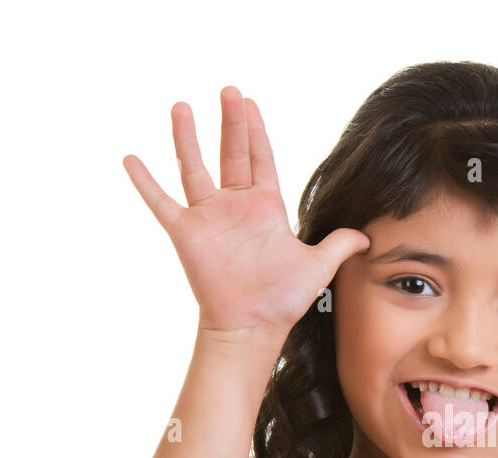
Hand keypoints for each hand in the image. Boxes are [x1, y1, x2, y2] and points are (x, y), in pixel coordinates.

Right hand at [122, 86, 368, 335]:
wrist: (253, 327)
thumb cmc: (283, 299)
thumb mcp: (318, 267)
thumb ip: (339, 245)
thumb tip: (367, 238)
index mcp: (265, 207)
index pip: (261, 158)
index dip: (256, 131)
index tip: (250, 102)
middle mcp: (235, 206)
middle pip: (231, 153)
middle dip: (230, 122)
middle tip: (229, 90)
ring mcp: (208, 217)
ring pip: (194, 167)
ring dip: (187, 138)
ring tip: (181, 107)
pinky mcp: (186, 233)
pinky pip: (161, 202)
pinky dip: (145, 182)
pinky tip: (130, 158)